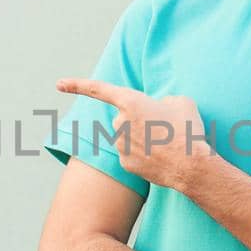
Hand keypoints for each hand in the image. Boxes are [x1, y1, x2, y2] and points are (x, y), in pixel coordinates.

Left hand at [55, 77, 213, 190]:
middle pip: (123, 117)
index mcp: (130, 102)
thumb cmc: (188, 129)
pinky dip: (144, 155)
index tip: (58, 84)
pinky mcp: (125, 164)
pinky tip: (160, 158)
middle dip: (139, 121)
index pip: (99, 89)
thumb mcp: (180, 101)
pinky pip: (132, 154)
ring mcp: (120, 145)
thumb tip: (158, 108)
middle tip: (165, 128)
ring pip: (128, 137)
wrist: (191, 166)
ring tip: (167, 144)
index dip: (77, 85)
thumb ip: (162, 100)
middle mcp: (119, 123)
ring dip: (143, 138)